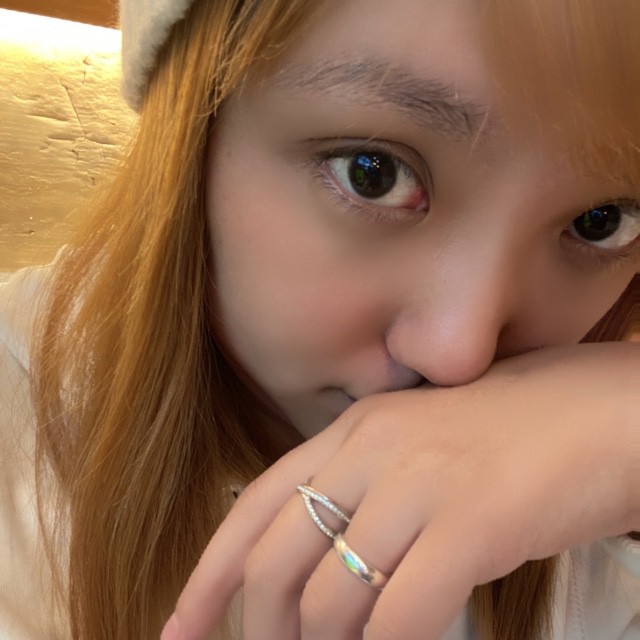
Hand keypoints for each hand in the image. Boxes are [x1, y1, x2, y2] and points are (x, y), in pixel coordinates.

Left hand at [161, 342, 638, 639]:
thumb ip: (372, 487)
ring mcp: (420, 483)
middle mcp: (374, 449)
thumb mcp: (424, 443)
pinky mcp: (471, 523)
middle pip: (276, 560)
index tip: (179, 628)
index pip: (255, 505)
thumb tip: (334, 562)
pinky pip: (400, 615)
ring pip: (331, 598)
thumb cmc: (520, 428)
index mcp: (355, 429)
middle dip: (261, 628)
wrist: (605, 408)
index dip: (208, 573)